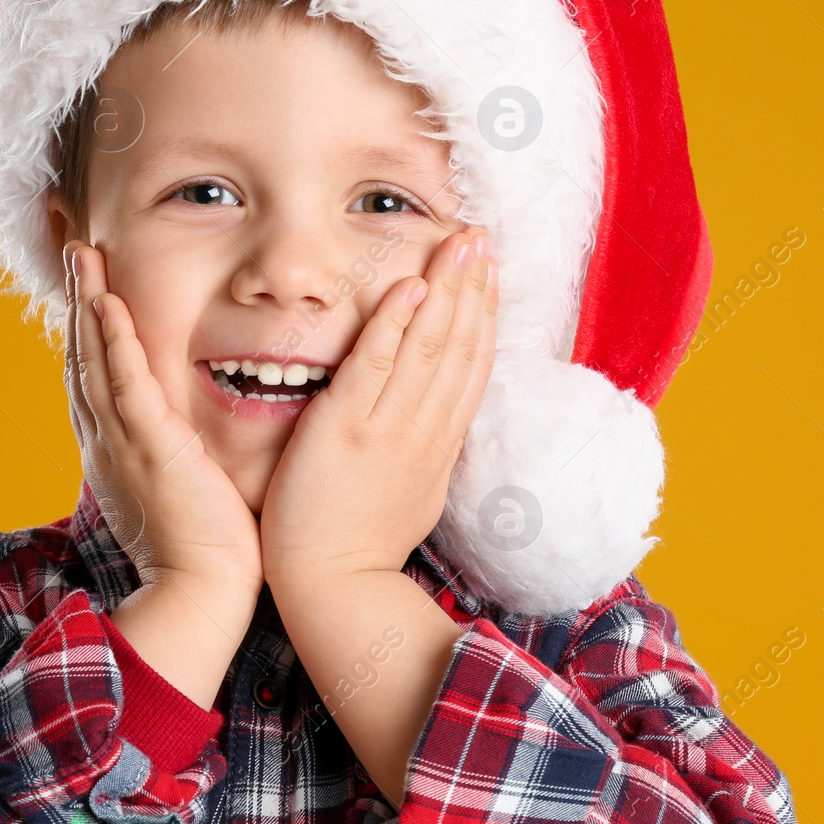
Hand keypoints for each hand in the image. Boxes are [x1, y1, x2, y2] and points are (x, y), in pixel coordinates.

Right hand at [61, 239, 263, 591]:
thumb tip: (188, 436)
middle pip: (83, 355)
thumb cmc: (201, 549)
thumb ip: (174, 454)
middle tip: (73, 248)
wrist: (200, 593)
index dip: (85, 327)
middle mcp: (106, 439)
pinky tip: (106, 303)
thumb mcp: (176, 489)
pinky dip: (113, 340)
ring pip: (96, 359)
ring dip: (86, 302)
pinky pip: (126, 383)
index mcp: (113, 448)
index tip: (84, 283)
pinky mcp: (149, 447)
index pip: (93, 374)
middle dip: (76, 299)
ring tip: (82, 253)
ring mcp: (122, 442)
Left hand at [258, 227, 498, 584]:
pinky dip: (395, 324)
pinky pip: (376, 366)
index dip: (483, 316)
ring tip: (459, 245)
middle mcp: (424, 432)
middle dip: (473, 288)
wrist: (333, 586)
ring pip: (429, 349)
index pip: (472, 368)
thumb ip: (427, 445)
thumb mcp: (415, 491)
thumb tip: (440, 414)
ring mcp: (389, 429)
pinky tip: (409, 288)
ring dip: (446, 291)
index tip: (490, 274)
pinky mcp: (347, 429)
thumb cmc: (361, 543)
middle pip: (460, 348)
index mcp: (440, 445)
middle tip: (482, 238)